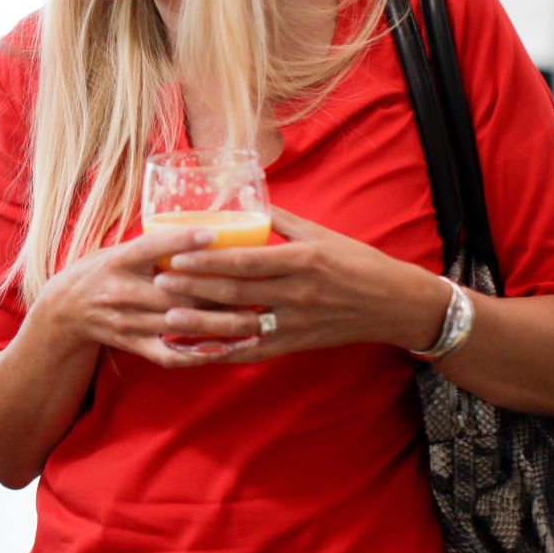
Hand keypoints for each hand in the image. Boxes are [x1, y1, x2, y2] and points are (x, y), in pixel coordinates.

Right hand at [27, 223, 237, 368]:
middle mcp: (121, 291)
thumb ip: (153, 246)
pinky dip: (198, 353)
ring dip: (219, 323)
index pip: (152, 247)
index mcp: (118, 261)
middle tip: (256, 286)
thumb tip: (202, 231)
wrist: (64, 312)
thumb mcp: (117, 250)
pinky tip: (225, 349)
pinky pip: (169, 353)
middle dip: (218, 290)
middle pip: (176, 292)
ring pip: (180, 323)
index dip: (183, 241)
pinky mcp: (132, 344)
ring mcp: (127, 322)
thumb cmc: (98, 272)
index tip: (215, 234)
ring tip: (253, 318)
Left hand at [149, 206, 447, 361]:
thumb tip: (247, 200)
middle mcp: (297, 293)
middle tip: (158, 282)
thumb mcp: (321, 234)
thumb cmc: (357, 262)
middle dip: (194, 288)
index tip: (176, 256)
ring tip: (169, 316)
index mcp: (301, 260)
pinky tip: (200, 349)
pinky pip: (256, 350)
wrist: (395, 304)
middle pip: (236, 293)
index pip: (245, 261)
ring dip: (203, 323)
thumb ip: (282, 220)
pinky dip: (227, 351)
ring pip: (241, 326)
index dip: (208, 261)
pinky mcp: (298, 343)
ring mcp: (297, 322)